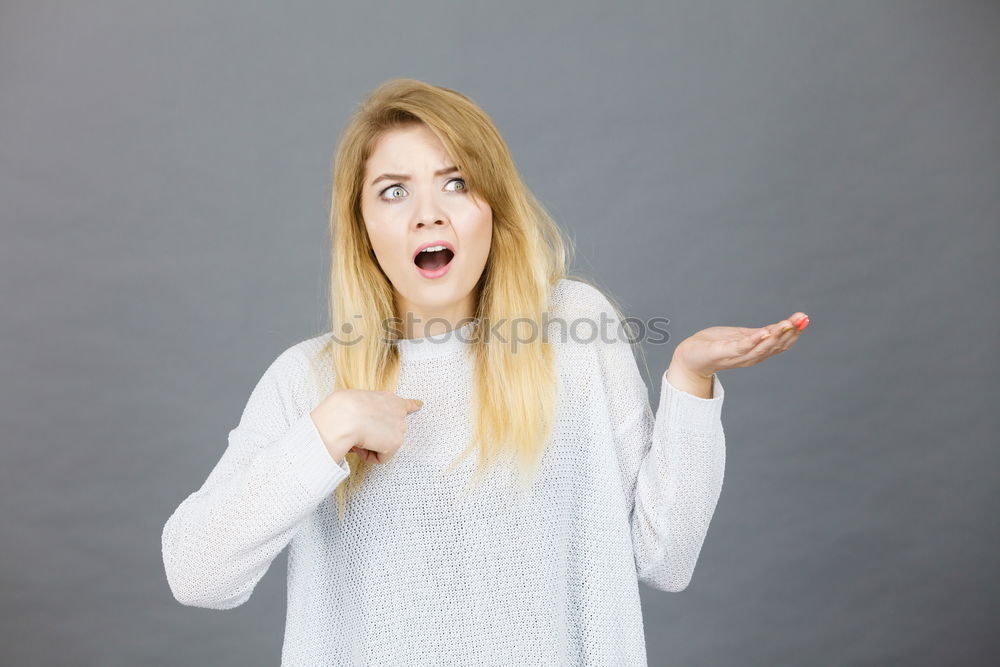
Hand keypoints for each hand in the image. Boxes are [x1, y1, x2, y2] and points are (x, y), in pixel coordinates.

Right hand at [310, 390, 423, 464]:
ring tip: (357, 437)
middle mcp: (398, 411)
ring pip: (383, 446)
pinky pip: (381, 458)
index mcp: (388, 399)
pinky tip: (361, 445)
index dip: (412, 405)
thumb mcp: (355, 401)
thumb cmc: (342, 408)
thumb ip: (366, 410)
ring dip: (370, 446)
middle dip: (375, 436)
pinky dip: (369, 456)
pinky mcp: (396, 442)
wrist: (344, 417)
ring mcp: (399, 427)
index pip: (405, 403)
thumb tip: (360, 424)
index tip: (419, 405)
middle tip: (359, 433)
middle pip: (390, 432)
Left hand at [673, 312, 809, 376]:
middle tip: (803, 319)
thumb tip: (783, 326)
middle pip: (775, 346)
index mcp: (755, 352)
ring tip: (789, 324)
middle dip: (790, 332)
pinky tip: (764, 332)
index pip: (779, 344)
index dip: (793, 333)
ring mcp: (737, 356)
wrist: (690, 356)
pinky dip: (754, 341)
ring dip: (777, 335)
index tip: (805, 319)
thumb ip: (760, 334)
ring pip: (761, 347)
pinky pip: (741, 347)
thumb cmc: (716, 345)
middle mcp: (749, 357)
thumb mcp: (742, 337)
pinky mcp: (723, 353)